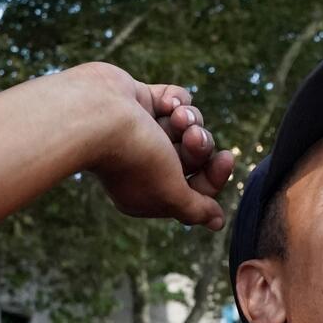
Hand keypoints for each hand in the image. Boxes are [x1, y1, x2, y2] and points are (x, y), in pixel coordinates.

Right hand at [79, 65, 236, 229]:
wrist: (96, 113)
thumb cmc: (135, 157)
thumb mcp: (171, 192)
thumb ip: (195, 209)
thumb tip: (217, 222)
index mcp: (147, 192)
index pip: (195, 188)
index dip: (214, 175)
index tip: (226, 158)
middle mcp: (144, 163)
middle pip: (193, 155)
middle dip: (199, 143)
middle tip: (192, 135)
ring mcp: (141, 130)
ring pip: (187, 124)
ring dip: (189, 119)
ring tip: (177, 115)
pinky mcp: (139, 102)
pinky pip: (175, 99)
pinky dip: (176, 99)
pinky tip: (166, 102)